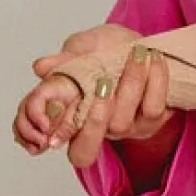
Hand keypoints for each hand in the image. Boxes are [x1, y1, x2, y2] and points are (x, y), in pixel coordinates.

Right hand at [24, 24, 174, 167]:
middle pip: (83, 152)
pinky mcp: (151, 120)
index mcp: (69, 114)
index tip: (53, 118)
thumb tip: (40, 67)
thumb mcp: (85, 46)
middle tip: (103, 83)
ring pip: (120, 122)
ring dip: (130, 84)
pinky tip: (153, 58)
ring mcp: (123, 128)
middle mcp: (94, 129)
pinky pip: (152, 108)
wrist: (142, 43)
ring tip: (136, 54)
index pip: (50, 137)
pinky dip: (155, 80)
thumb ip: (66, 58)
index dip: (50, 134)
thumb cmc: (108, 48)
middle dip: (92, 120)